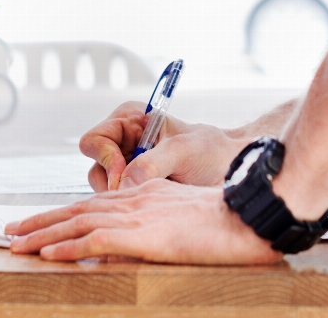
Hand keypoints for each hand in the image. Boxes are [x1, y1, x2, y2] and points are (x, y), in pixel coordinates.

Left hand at [5, 179, 281, 264]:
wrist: (248, 216)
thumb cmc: (225, 219)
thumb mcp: (183, 214)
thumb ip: (156, 221)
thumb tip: (133, 238)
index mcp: (142, 194)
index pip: (91, 203)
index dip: (60, 212)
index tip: (37, 222)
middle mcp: (132, 200)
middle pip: (75, 210)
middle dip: (40, 221)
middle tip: (10, 231)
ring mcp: (135, 216)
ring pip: (76, 223)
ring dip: (42, 235)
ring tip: (16, 244)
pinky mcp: (142, 235)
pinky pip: (95, 240)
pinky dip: (67, 247)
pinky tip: (48, 254)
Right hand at [81, 102, 246, 190]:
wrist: (232, 172)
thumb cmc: (212, 152)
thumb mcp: (184, 151)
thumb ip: (153, 163)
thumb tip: (125, 183)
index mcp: (129, 121)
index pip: (95, 139)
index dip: (106, 159)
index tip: (125, 176)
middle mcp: (122, 143)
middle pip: (96, 166)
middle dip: (113, 183)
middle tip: (138, 193)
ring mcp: (126, 167)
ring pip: (103, 187)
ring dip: (123, 196)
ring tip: (153, 197)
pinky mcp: (134, 189)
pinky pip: (118, 201)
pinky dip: (130, 206)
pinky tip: (152, 205)